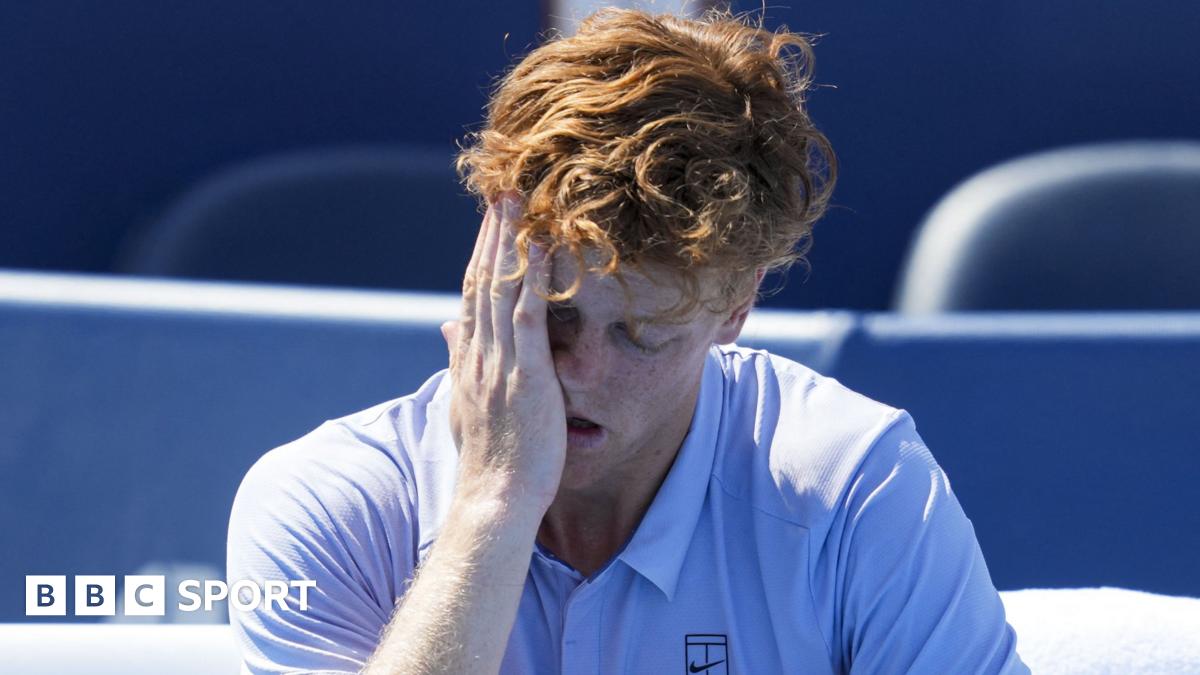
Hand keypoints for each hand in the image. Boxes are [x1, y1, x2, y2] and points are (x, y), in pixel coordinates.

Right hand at [441, 193, 565, 515]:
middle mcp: (479, 354)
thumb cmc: (489, 460)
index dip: (480, 255)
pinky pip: (528, 316)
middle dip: (491, 234)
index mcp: (468, 361)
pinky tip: (540, 248)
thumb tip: (446, 329)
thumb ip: (459, 363)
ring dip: (508, 242)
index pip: (471, 297)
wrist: (494, 498)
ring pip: (500, 289)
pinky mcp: (525, 375)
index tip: (490, 223)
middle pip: (481, 281)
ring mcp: (500, 362)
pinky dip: (532, 279)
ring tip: (517, 201)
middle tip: (501, 191)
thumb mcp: (467, 404)